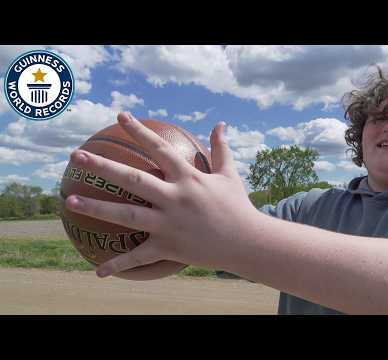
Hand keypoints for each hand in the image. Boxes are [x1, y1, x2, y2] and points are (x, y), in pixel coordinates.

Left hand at [66, 112, 258, 277]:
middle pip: (133, 179)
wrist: (248, 242)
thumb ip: (221, 148)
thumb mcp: (230, 174)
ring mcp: (170, 224)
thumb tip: (221, 124)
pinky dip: (119, 265)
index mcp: (189, 178)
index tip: (120, 116)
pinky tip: (98, 271)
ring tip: (71, 199)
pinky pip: (140, 257)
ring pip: (127, 215)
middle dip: (103, 166)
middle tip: (76, 156)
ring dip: (97, 207)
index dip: (139, 131)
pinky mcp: (169, 247)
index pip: (159, 149)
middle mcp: (175, 198)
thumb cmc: (238, 206)